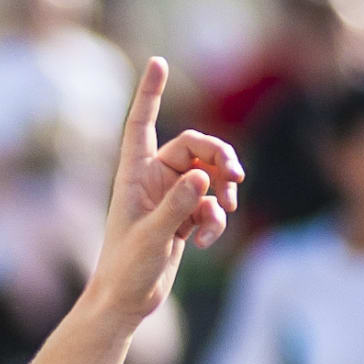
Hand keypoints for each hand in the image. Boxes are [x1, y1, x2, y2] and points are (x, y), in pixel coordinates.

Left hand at [80, 58, 240, 325]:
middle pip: (196, 146)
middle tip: (236, 177)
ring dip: (223, 190)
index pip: (142, 123)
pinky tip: (207, 240)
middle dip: (220, 158)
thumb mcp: (152, 237)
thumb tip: (203, 177)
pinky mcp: (184, 216)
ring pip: (210, 174)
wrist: (127, 301)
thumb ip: (177, 207)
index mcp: (134, 174)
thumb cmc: (126, 269)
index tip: (158, 62)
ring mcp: (170, 196)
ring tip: (222, 214)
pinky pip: (211, 203)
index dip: (150, 93)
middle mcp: (152, 179)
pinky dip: (216, 218)